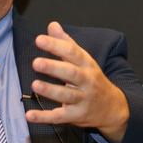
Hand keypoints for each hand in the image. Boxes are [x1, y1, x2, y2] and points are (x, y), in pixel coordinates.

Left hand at [24, 21, 128, 142]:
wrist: (113, 108)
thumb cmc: (92, 80)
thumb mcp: (83, 60)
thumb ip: (66, 43)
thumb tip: (52, 25)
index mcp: (87, 65)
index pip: (72, 53)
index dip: (56, 45)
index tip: (39, 39)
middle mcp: (86, 82)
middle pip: (71, 74)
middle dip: (54, 68)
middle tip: (36, 62)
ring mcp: (83, 100)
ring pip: (67, 95)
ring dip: (50, 91)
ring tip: (35, 84)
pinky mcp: (76, 116)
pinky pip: (59, 117)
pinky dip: (44, 117)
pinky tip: (29, 115)